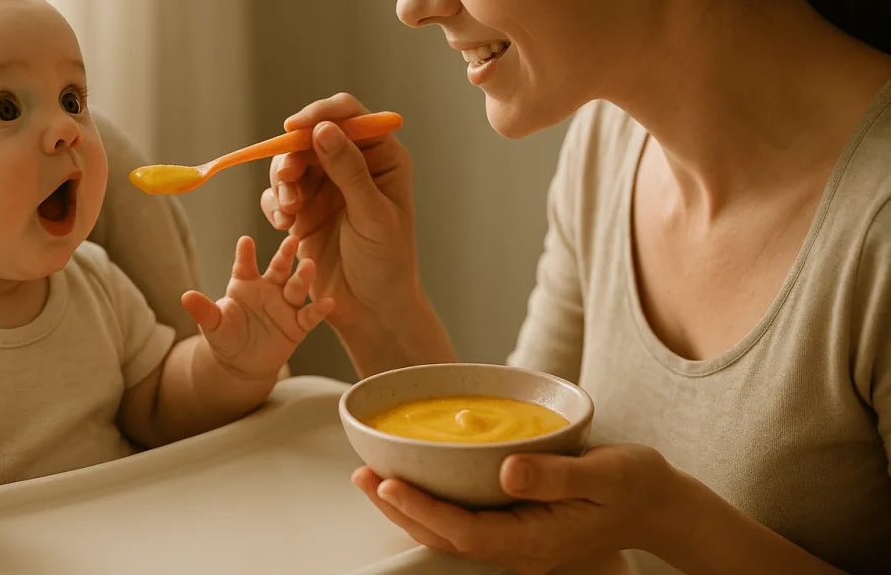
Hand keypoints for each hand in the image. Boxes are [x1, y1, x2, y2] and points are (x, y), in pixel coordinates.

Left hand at [181, 234, 334, 380]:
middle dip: (284, 255)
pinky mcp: (297, 325)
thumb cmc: (226, 337)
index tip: (245, 241)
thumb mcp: (213, 324)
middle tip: (291, 240)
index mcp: (245, 284)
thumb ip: (203, 310)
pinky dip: (319, 310)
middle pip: (278, 269)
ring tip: (308, 265)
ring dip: (302, 277)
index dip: (245, 254)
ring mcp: (284, 306)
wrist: (241, 365)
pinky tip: (329, 301)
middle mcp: (268, 289)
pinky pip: (309, 316)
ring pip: (296, 288)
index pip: (245, 266)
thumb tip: (185, 297)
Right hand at [260, 93, 421, 332]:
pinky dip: (276, 205)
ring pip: (289, 164)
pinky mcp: (303, 210)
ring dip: (282, 183)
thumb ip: (349, 171)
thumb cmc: (386, 262)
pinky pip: (277, 194)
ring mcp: (325, 187)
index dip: (320, 113)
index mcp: (381, 157)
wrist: (371, 309)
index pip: (349, 116)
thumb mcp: (372, 215)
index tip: (295, 127)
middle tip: (288, 180)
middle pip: (310, 137)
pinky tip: (285, 226)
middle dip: (293, 156)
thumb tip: (323, 130)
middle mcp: (352, 165)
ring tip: (289, 213)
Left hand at [352, 444, 676, 574]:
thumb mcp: (603, 473)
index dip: (421, 509)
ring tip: (372, 476)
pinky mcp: (517, 526)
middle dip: (400, 508)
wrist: (659, 505)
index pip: (465, 532)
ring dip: (409, 507)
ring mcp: (517, 541)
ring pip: (450, 531)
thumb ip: (554, 475)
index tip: (387, 481)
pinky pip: (465, 521)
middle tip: (361, 474)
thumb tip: (506, 472)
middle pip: (446, 536)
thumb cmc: (635, 484)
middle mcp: (520, 548)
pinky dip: (434, 502)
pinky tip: (416, 479)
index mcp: (536, 540)